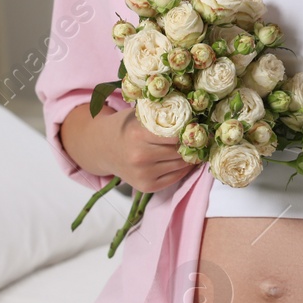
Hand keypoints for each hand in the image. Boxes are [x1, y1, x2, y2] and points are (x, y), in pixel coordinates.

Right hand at [61, 101, 190, 191]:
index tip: (195, 127)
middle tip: (199, 139)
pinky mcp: (146, 187)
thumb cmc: (126, 128)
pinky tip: (181, 160)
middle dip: (190, 145)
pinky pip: (176, 178)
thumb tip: (193, 118)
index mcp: (138, 135)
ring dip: (189, 157)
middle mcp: (139, 157)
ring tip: (191, 148)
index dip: (187, 131)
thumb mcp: (139, 116)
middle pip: (179, 151)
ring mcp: (142, 174)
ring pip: (180, 165)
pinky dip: (182, 169)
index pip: (175, 135)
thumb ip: (162, 116)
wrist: (103, 148)